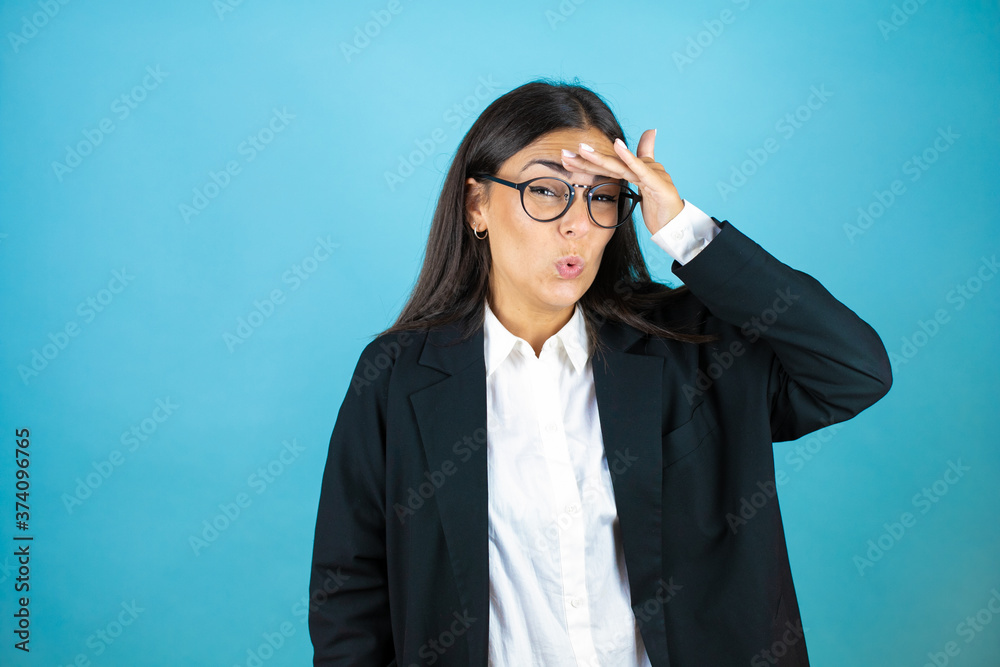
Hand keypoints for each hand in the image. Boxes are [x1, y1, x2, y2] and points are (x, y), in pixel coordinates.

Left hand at [560, 129, 683, 235]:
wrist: (677, 226)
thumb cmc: (661, 207)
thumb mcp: (643, 190)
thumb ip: (638, 170)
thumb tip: (640, 149)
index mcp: (635, 172)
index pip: (607, 166)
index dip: (587, 161)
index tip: (566, 158)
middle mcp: (643, 169)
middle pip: (610, 163)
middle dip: (586, 159)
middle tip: (564, 153)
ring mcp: (651, 174)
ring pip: (620, 166)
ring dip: (600, 157)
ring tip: (582, 149)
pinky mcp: (658, 183)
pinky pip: (641, 169)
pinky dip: (629, 158)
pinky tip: (618, 146)